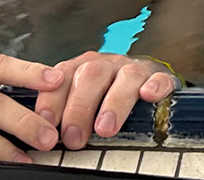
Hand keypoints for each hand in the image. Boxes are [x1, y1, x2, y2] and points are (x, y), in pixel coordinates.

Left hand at [33, 51, 179, 149]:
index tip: (47, 122)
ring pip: (126, 77)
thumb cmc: (107, 95)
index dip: (53, 99)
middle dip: (80, 107)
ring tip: (105, 128)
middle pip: (91, 75)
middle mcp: (107, 64)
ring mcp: (135, 69)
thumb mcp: (81, 99)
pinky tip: (149, 96)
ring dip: (114, 103)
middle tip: (74, 137)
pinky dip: (155, 86)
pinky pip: (160, 78)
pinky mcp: (160, 76)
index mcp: (83, 67)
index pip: (62, 76)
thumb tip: (42, 134)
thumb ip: (64, 111)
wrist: (146, 79)